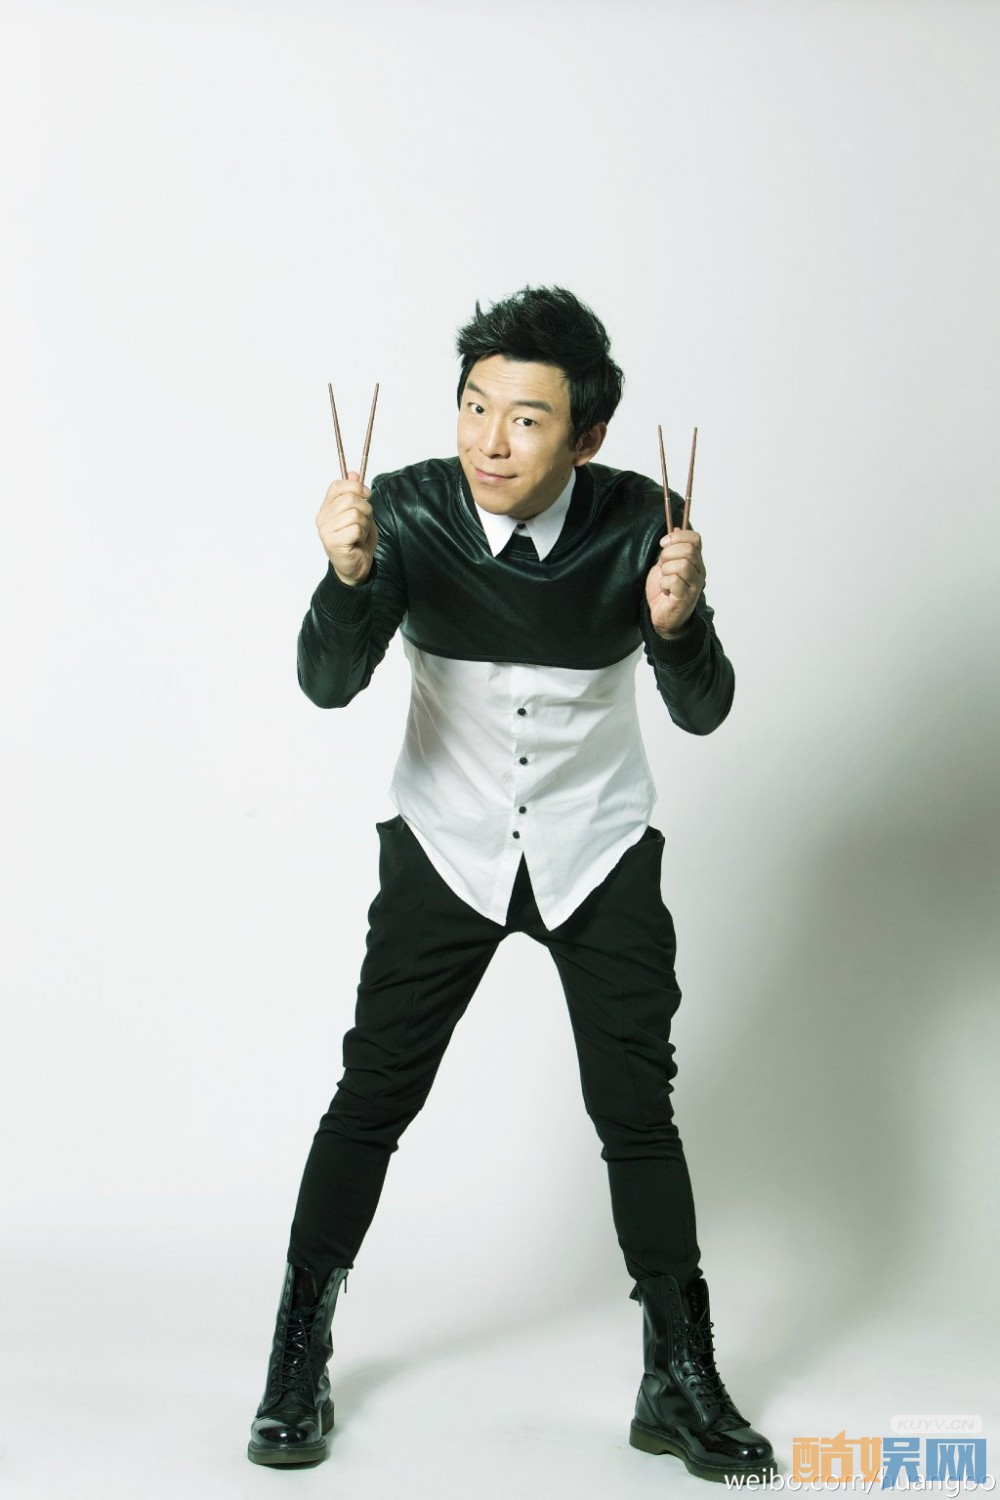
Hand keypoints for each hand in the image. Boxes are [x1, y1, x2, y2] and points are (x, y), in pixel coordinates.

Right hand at [316, 471, 377, 585]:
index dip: (355, 486)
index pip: (337, 486)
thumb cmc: (357, 541)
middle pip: (350, 499)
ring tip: (360, 534)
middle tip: (364, 523)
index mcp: (327, 508)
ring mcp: (326, 530)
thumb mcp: (359, 513)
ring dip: (365, 525)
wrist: (355, 567)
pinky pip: (356, 529)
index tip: (366, 495)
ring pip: (355, 514)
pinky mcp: (333, 542)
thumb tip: (353, 473)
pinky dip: (363, 535)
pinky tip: (358, 542)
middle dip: (366, 509)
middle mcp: (323, 518)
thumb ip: (355, 495)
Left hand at [645, 528, 705, 636]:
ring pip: (683, 565)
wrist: (663, 617)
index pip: (695, 538)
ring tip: (664, 579)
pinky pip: (675, 582)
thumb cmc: (665, 591)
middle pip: (688, 550)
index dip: (678, 537)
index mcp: (695, 560)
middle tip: (662, 565)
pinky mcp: (686, 597)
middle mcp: (699, 571)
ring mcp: (695, 585)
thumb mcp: (666, 564)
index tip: (664, 544)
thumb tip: (677, 528)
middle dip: (668, 554)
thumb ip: (672, 548)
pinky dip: (665, 584)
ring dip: (666, 570)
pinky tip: (666, 590)